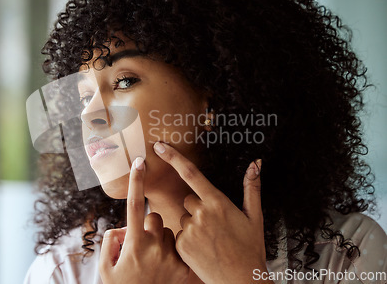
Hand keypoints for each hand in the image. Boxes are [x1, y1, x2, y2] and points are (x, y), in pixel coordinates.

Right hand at [99, 157, 188, 283]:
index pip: (135, 205)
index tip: (139, 160)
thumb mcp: (105, 267)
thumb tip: (124, 228)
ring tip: (156, 263)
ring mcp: (172, 258)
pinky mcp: (185, 269)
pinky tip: (167, 269)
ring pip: (170, 232)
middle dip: (148, 226)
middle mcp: (154, 247)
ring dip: (162, 241)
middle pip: (155, 218)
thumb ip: (110, 240)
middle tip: (143, 246)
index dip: (136, 181)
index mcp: (134, 243)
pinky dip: (174, 253)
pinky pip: (181, 247)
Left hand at [154, 142, 271, 283]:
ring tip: (210, 241)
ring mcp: (189, 230)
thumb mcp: (254, 216)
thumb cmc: (250, 248)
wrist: (241, 280)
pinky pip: (178, 234)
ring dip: (193, 225)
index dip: (173, 157)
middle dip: (197, 208)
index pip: (191, 173)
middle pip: (188, 200)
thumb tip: (256, 162)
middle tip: (215, 226)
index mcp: (217, 202)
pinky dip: (187, 240)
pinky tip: (202, 249)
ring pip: (184, 218)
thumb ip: (252, 187)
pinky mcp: (180, 245)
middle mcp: (200, 213)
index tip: (159, 146)